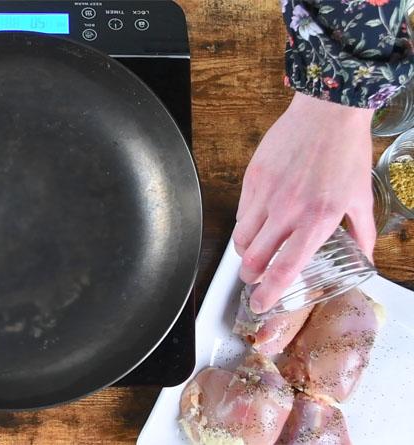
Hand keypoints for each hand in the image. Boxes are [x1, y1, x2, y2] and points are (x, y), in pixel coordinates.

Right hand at [233, 92, 375, 313]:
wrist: (327, 112)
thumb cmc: (346, 152)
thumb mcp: (361, 196)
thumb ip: (363, 232)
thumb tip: (366, 257)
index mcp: (317, 220)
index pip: (285, 268)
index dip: (269, 293)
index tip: (261, 305)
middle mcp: (287, 211)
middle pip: (253, 258)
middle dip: (249, 277)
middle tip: (253, 279)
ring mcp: (266, 194)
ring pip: (241, 238)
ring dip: (244, 253)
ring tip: (252, 252)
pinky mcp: (253, 178)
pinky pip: (241, 212)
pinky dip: (245, 226)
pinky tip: (255, 223)